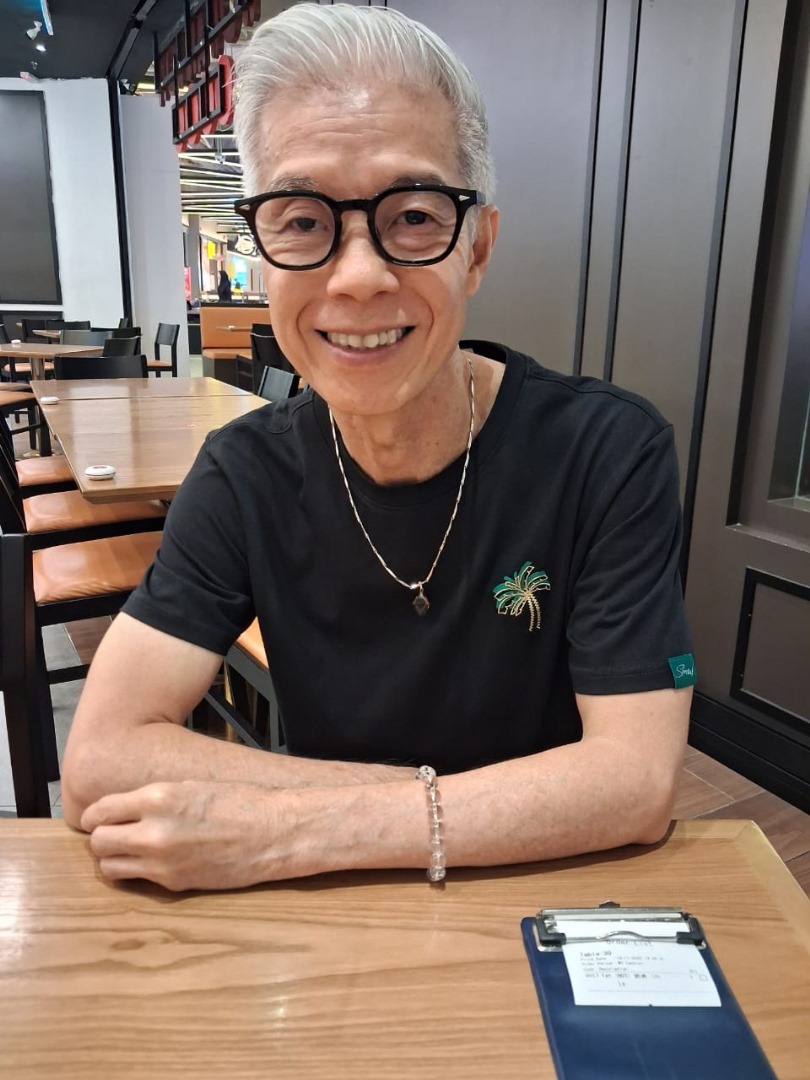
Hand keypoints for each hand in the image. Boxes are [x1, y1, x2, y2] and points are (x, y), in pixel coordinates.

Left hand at [80, 781, 288, 891]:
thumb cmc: (238, 801)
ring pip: (110, 867)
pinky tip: (153, 861)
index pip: (101, 812)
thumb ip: (153, 799)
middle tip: (116, 833)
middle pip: (98, 842)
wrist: (273, 830)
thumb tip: (123, 811)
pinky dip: (137, 872)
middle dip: (103, 838)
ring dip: (115, 858)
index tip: (100, 818)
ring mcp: (162, 861)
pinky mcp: (174, 883)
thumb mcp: (189, 786)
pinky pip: (137, 880)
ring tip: (131, 850)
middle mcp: (154, 830)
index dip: (96, 816)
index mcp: (158, 798)